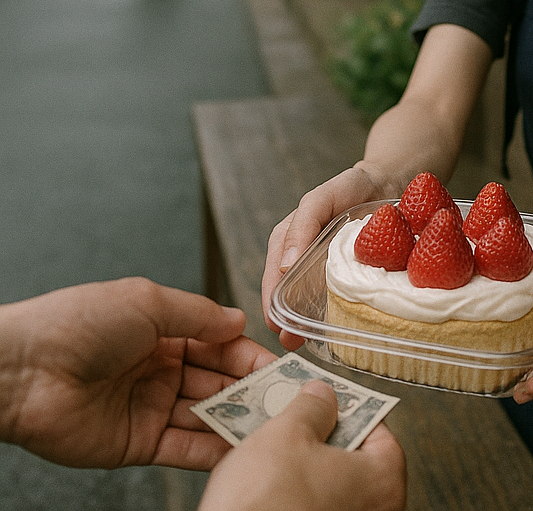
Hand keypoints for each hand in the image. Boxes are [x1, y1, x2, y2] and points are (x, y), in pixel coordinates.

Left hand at [0, 278, 276, 469]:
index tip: (282, 364)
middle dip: (252, 388)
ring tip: (273, 424)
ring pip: (207, 414)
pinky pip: (184, 447)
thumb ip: (199, 314)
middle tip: (287, 398)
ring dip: (240, 418)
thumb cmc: (78, 322)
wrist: (23, 370)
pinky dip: (213, 449)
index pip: (221, 344)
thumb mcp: (148, 302)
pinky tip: (240, 448)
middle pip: (219, 380)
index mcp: (163, 331)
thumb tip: (239, 320)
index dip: (250, 353)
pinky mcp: (138, 443)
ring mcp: (151, 407)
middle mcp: (161, 369)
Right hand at [198, 380, 405, 510]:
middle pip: (353, 460)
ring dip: (304, 470)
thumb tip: (321, 397)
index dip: (346, 409)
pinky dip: (295, 496)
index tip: (324, 401)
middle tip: (297, 424)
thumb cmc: (265, 506)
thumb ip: (311, 407)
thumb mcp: (286, 434)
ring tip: (275, 455)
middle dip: (322, 440)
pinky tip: (268, 487)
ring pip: (329, 487)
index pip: (376, 428)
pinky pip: (311, 508)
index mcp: (383, 481)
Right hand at [262, 163, 388, 347]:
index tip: (276, 328)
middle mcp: (305, 258)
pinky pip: (341, 296)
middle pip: (290, 294)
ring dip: (310, 321)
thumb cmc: (350, 187)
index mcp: (290, 241)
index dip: (271, 302)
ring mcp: (327, 269)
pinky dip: (338, 312)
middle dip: (288, 320)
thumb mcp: (320, 199)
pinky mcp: (351, 274)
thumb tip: (283, 267)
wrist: (389, 182)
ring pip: (313, 300)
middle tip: (291, 343)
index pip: (273, 276)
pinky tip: (341, 327)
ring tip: (311, 343)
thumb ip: (301, 226)